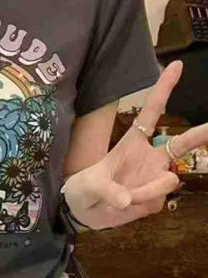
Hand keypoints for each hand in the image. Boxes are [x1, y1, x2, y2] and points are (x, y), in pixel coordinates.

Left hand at [63, 60, 207, 229]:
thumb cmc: (84, 188)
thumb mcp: (89, 186)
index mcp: (133, 142)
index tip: (177, 65)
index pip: (153, 112)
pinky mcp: (154, 200)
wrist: (82, 212)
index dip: (164, 89)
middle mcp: (150, 158)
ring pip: (166, 182)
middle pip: (182, 144)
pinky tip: (126, 207)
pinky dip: (139, 207)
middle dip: (201, 134)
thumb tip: (127, 200)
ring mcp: (154, 179)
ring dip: (146, 192)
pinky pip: (155, 202)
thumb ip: (109, 190)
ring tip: (122, 199)